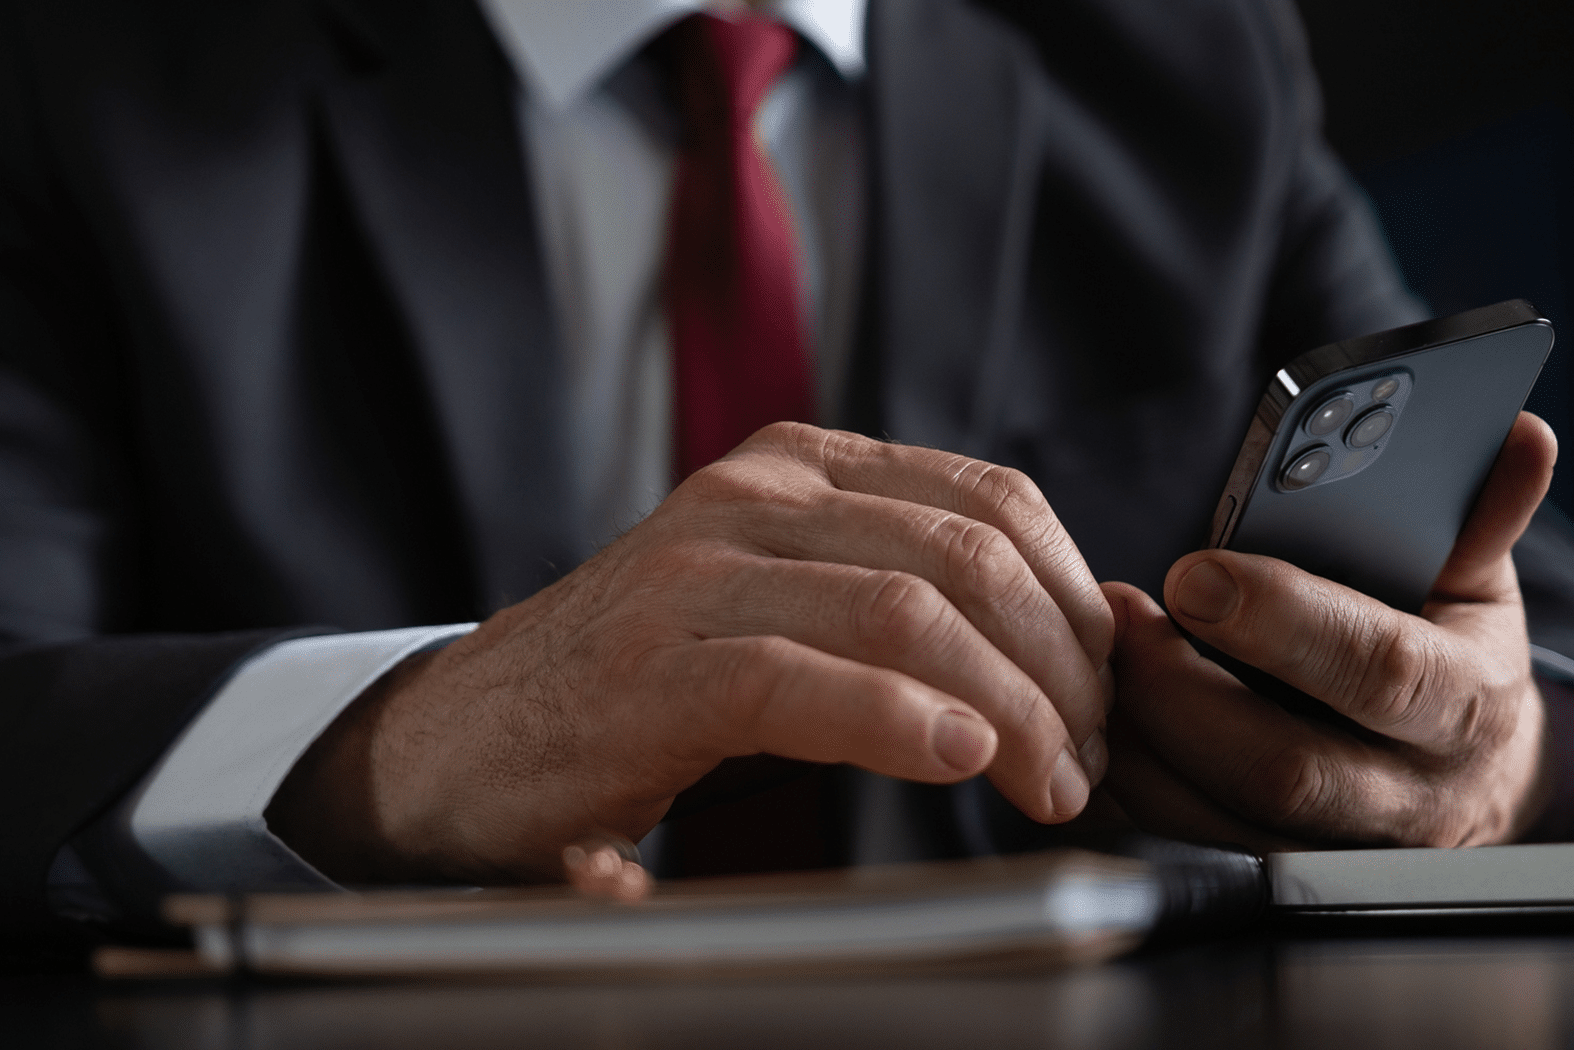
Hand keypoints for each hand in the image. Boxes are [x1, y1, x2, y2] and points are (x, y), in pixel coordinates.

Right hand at [267, 423, 1113, 883]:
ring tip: (1052, 784)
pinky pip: (804, 677)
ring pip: (907, 609)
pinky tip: (959, 758)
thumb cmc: (645, 694)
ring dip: (1011, 706)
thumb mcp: (786, 615)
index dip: (1074, 598)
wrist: (463, 746)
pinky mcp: (655, 666)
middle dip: (1060, 667)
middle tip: (1093, 760)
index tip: (1110, 690)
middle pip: (968, 554)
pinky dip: (899, 720)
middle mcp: (751, 492)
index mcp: (796, 467)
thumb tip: (1065, 649)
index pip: (991, 499)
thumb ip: (899, 608)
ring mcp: (697, 570)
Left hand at [1101, 412, 1559, 849]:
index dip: (1286, 622)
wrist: (1476, 783)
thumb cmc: (1458, 660)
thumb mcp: (1479, 587)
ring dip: (1141, 736)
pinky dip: (1132, 778)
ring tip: (1099, 655)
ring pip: (1220, 815)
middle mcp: (1407, 792)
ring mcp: (1340, 847)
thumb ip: (1483, 515)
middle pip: (1283, 766)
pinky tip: (1104, 713)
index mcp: (1465, 703)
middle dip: (1183, 690)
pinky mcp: (1279, 870)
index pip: (1382, 672)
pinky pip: (1186, 837)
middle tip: (1119, 614)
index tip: (1197, 573)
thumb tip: (1520, 436)